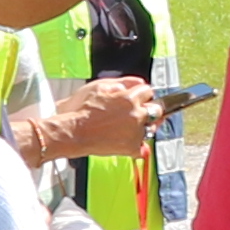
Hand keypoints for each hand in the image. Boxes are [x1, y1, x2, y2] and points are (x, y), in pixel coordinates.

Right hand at [33, 76, 156, 162]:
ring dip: (144, 126)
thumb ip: (124, 82)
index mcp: (130, 98)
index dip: (140, 94)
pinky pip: (144, 146)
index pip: (148, 92)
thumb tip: (140, 83)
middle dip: (148, 109)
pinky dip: (138, 145)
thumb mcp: (100, 86)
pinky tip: (125, 140)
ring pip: (151, 128)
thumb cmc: (82, 110)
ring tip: (125, 127)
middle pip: (156, 110)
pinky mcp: (132, 147)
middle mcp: (137, 115)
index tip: (137, 99)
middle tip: (135, 113)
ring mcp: (136, 133)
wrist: (73, 132)